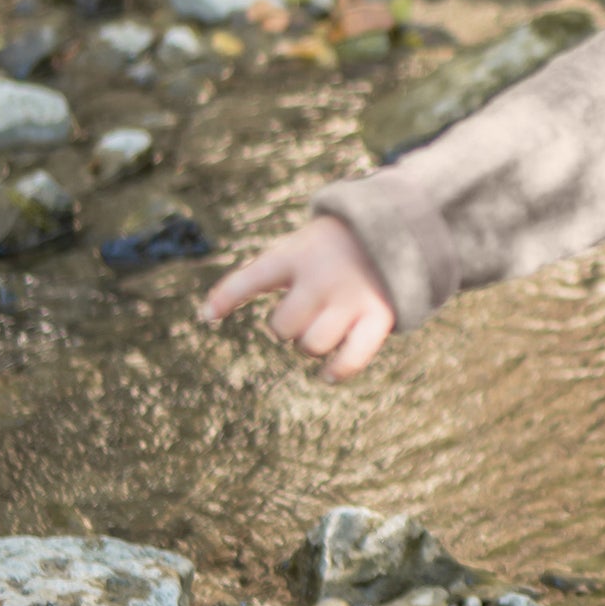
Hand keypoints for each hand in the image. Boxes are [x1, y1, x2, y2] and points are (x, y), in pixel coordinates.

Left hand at [199, 215, 394, 381]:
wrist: (397, 230)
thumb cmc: (335, 248)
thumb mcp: (302, 244)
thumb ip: (267, 274)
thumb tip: (206, 315)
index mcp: (298, 254)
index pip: (252, 278)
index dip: (226, 298)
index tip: (207, 317)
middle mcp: (322, 277)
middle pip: (283, 326)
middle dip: (286, 328)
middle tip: (300, 315)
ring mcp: (351, 298)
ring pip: (312, 345)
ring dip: (309, 345)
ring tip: (319, 331)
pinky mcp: (378, 316)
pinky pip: (351, 359)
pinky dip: (336, 371)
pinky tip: (327, 375)